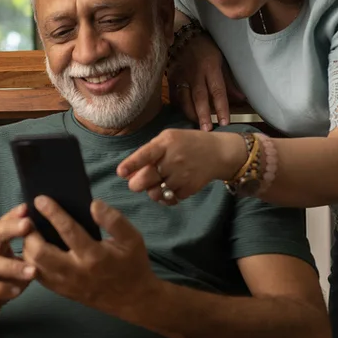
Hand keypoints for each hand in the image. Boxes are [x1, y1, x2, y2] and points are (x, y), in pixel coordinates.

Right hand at [0, 204, 35, 326]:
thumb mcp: (9, 263)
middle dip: (10, 229)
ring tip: (33, 271)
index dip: (12, 216)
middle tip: (28, 225)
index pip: (1, 224)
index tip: (26, 207)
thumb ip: (23, 253)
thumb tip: (46, 240)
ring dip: (13, 266)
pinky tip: (17, 292)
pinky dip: (3, 289)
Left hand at [22, 197, 157, 315]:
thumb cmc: (132, 264)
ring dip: (27, 247)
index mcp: (95, 256)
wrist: (132, 299)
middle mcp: (76, 272)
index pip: (68, 231)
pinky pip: (38, 275)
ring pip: (34, 266)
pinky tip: (34, 247)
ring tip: (30, 231)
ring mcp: (66, 284)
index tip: (40, 199)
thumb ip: (114, 220)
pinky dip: (31, 260)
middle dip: (30, 234)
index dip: (52, 213)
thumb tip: (94, 204)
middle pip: (41, 253)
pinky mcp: (61, 291)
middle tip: (28, 218)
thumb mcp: (133, 239)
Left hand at [116, 129, 248, 203]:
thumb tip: (128, 172)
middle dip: (136, 184)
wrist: (217, 153)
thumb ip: (149, 153)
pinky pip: (169, 199)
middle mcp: (173, 159)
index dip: (131, 164)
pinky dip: (166, 196)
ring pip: (156, 193)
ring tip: (158, 183)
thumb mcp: (168, 139)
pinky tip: (171, 187)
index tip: (120, 172)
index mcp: (165, 143)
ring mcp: (182, 175)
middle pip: (146, 179)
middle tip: (136, 184)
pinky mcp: (189, 188)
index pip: (145, 155)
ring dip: (152, 191)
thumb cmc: (187, 144)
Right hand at [168, 33, 245, 129]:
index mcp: (211, 67)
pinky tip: (184, 116)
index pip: (218, 90)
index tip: (225, 122)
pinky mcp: (170, 78)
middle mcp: (195, 73)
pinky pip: (174, 96)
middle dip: (203, 115)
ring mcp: (181, 76)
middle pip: (200, 97)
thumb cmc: (205, 48)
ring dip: (190, 114)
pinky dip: (179, 107)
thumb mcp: (221, 60)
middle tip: (207, 130)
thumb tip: (242, 99)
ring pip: (184, 99)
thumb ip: (229, 81)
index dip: (222, 107)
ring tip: (196, 126)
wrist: (182, 35)